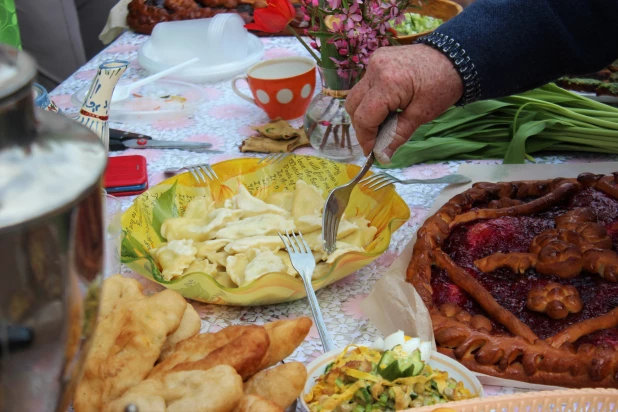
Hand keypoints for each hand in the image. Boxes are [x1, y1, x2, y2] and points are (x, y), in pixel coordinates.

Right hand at [346, 44, 463, 160]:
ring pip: (356, 95)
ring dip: (365, 113)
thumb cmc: (443, 85)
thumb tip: (381, 156)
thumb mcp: (422, 114)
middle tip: (376, 140)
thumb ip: (397, 135)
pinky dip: (371, 100)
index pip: (364, 117)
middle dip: (362, 126)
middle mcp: (375, 69)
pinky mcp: (377, 59)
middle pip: (353, 105)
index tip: (372, 153)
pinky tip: (387, 107)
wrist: (455, 55)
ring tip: (383, 124)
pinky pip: (366, 85)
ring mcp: (374, 61)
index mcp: (388, 83)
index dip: (365, 138)